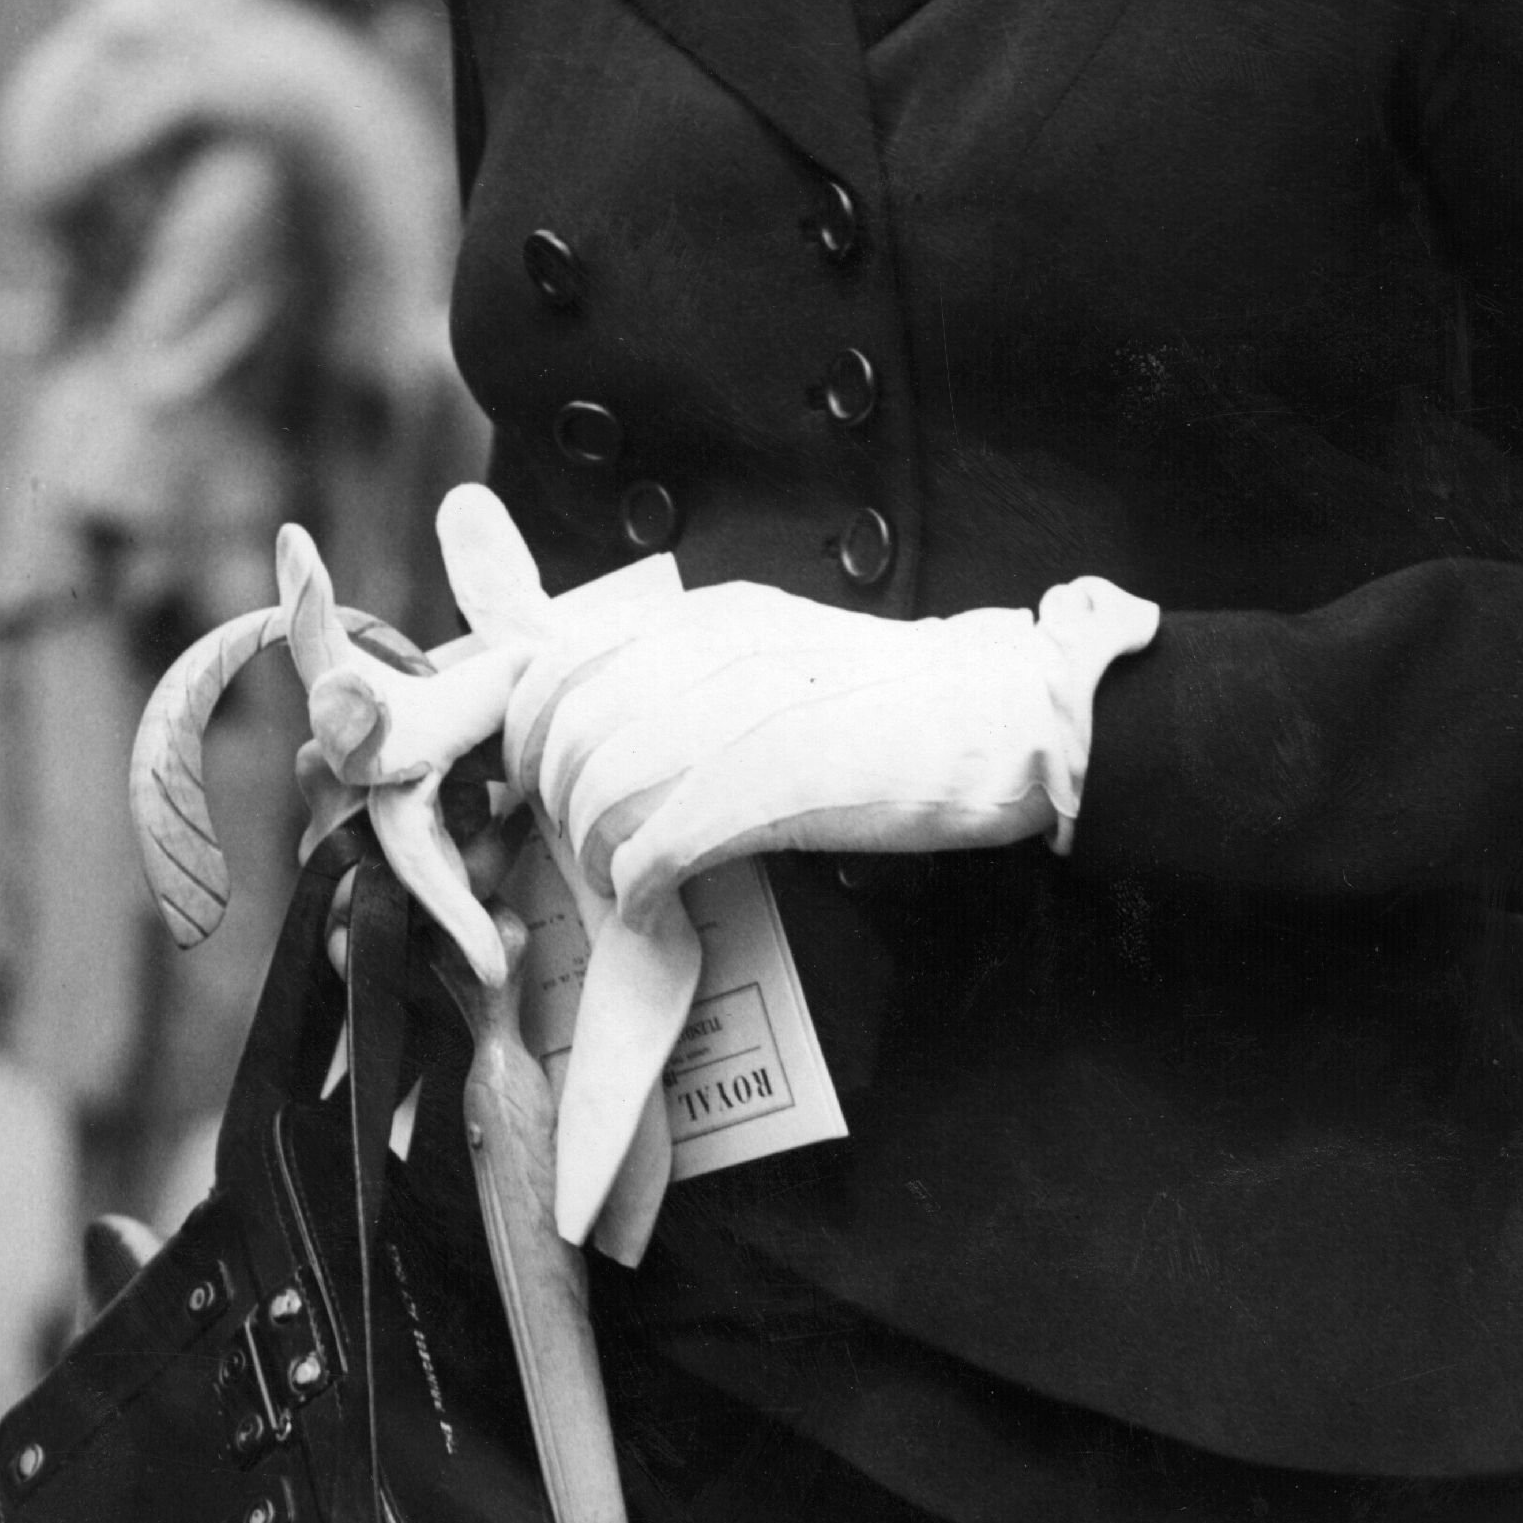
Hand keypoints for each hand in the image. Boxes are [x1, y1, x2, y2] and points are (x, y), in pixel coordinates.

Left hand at [522, 575, 1158, 927]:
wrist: (1000, 717)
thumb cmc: (888, 702)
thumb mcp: (772, 651)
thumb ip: (686, 669)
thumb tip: (599, 716)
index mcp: (705, 613)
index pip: (555, 656)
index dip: (522, 730)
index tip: (531, 780)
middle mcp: (710, 646)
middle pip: (564, 727)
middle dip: (551, 799)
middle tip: (579, 844)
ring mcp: (741, 710)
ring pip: (598, 787)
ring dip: (591, 851)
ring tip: (620, 882)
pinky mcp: (775, 780)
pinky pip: (658, 843)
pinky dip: (637, 889)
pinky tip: (652, 909)